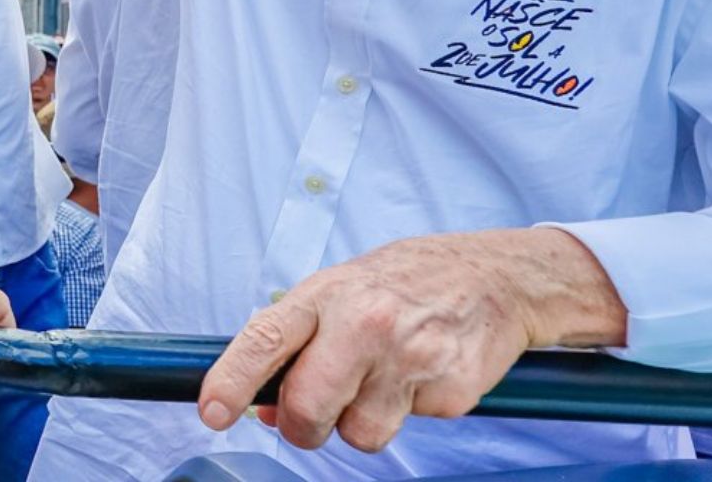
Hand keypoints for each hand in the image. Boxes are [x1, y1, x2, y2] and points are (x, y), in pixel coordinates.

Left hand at [198, 229, 625, 452]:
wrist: (498, 277)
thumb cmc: (408, 283)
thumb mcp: (343, 292)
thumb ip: (301, 344)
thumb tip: (264, 408)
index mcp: (328, 295)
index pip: (265, 339)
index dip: (231, 379)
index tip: (212, 412)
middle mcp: (365, 324)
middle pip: (307, 410)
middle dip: (302, 427)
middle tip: (315, 415)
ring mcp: (408, 359)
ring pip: (359, 435)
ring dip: (362, 421)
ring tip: (384, 378)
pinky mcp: (448, 390)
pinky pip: (409, 427)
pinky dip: (410, 411)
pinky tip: (422, 373)